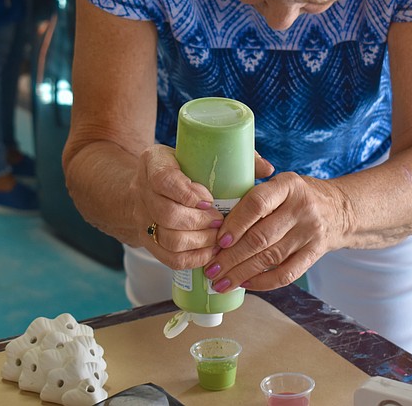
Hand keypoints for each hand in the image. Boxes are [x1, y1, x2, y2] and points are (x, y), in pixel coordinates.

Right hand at [131, 145, 223, 269]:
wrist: (146, 187)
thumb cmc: (181, 168)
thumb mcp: (196, 152)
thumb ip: (232, 156)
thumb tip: (267, 169)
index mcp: (154, 164)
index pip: (164, 180)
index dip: (188, 194)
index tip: (210, 200)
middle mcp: (143, 191)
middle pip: (168, 214)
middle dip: (200, 222)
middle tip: (221, 221)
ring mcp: (144, 219)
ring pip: (169, 239)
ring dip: (200, 241)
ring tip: (219, 237)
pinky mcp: (149, 242)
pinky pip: (170, 258)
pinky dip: (195, 258)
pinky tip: (212, 252)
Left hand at [200, 172, 349, 292]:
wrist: (339, 210)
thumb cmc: (299, 196)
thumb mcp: (282, 183)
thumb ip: (255, 193)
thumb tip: (217, 216)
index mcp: (289, 186)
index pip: (257, 204)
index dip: (235, 224)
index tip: (218, 240)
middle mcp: (301, 209)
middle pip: (260, 237)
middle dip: (231, 256)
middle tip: (211, 268)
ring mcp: (310, 233)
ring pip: (270, 258)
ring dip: (242, 273)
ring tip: (221, 281)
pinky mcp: (314, 254)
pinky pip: (286, 274)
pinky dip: (263, 282)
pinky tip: (246, 284)